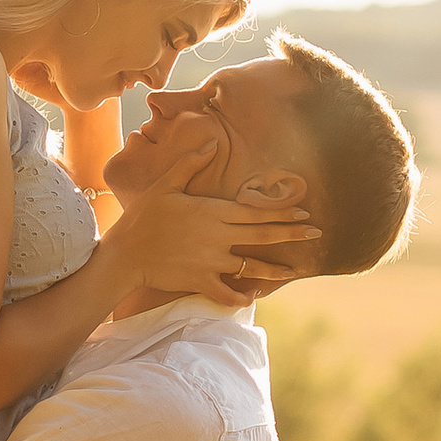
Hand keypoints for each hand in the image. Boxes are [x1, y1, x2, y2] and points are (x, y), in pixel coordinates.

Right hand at [104, 157, 322, 306]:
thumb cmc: (143, 217)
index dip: (281, 211)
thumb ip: (191, 164)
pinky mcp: (200, 282)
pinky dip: (240, 297)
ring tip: (294, 271)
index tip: (303, 212)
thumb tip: (212, 143)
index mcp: (213, 212)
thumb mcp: (166, 185)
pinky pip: (226, 293)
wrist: (124, 255)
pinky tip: (251, 298)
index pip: (255, 211)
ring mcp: (211, 262)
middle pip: (262, 236)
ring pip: (251, 268)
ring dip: (275, 269)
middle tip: (316, 234)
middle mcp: (217, 237)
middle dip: (291, 235)